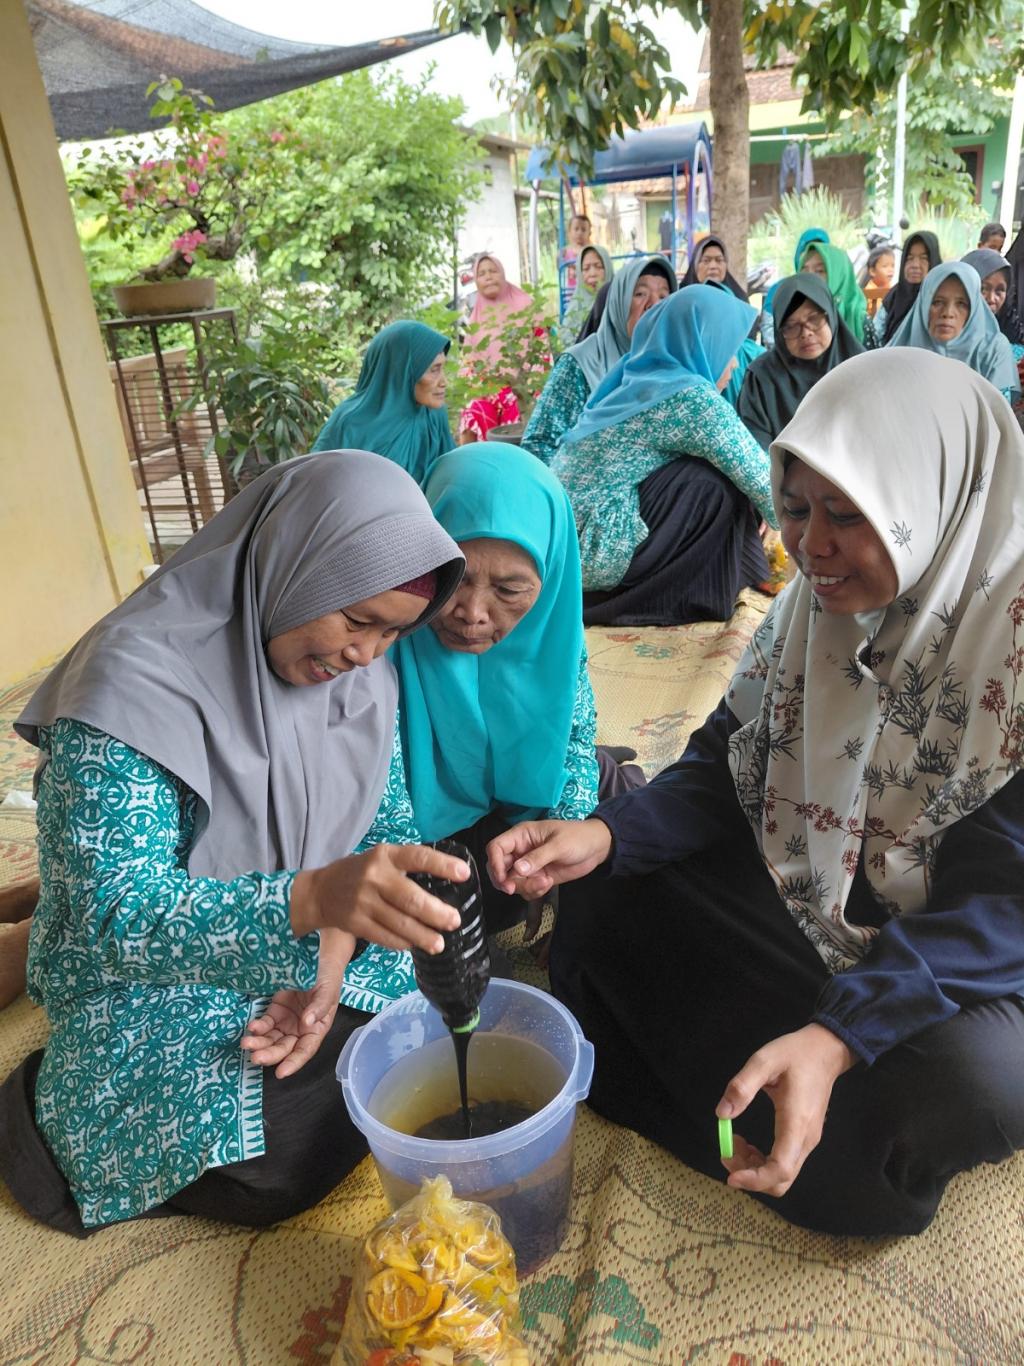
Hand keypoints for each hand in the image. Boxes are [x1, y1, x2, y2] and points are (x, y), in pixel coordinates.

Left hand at [241, 929, 353, 1078]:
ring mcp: (287, 1020)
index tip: (280, 1072)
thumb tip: (307, 1024)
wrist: (316, 956)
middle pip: (284, 1048)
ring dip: (259, 1043)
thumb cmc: (327, 975)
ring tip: (246, 1044)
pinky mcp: (275, 1010)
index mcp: (317, 1028)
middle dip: (270, 1054)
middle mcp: (301, 1029)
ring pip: (271, 1039)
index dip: (293, 1063)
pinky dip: (257, 1027)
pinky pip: (265, 1024)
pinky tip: (252, 1026)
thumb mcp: (328, 990)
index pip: (305, 1050)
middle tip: (255, 1057)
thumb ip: (320, 1007)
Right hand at [290, 844, 468, 951]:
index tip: (465, 874)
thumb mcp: (382, 858)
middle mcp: (374, 876)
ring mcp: (363, 901)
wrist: (320, 891)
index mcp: (386, 855)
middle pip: (411, 898)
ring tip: (439, 943)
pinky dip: (402, 943)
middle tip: (454, 921)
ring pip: (400, 923)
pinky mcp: (355, 923)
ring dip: (423, 936)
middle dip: (436, 913)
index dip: (443, 865)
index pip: (418, 857)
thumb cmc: (361, 872)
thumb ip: (408, 866)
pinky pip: (385, 937)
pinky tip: (413, 945)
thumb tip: (447, 882)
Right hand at [486, 818, 612, 899]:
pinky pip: (525, 889)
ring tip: (545, 883)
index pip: (496, 847)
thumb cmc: (577, 838)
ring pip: (512, 882)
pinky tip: (548, 884)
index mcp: (521, 836)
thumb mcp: (559, 845)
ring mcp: (527, 865)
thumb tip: (517, 869)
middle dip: (505, 881)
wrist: (596, 848)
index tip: (503, 879)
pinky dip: (533, 891)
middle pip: (498, 867)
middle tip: (514, 890)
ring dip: (525, 887)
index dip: (494, 863)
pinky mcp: (536, 877)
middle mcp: (520, 850)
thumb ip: (538, 857)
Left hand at [716, 1023, 856, 1197]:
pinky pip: (785, 1163)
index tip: (730, 1176)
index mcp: (796, 1123)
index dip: (755, 1179)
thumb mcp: (764, 1060)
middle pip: (781, 1181)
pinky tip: (749, 1144)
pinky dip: (763, 1162)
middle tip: (727, 1153)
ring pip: (783, 1175)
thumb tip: (722, 1114)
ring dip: (755, 1169)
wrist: (826, 1050)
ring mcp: (808, 1141)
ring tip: (735, 1144)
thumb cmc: (795, 1054)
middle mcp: (805, 1139)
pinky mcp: (805, 1138)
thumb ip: (742, 1086)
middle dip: (750, 1176)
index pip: (780, 1169)